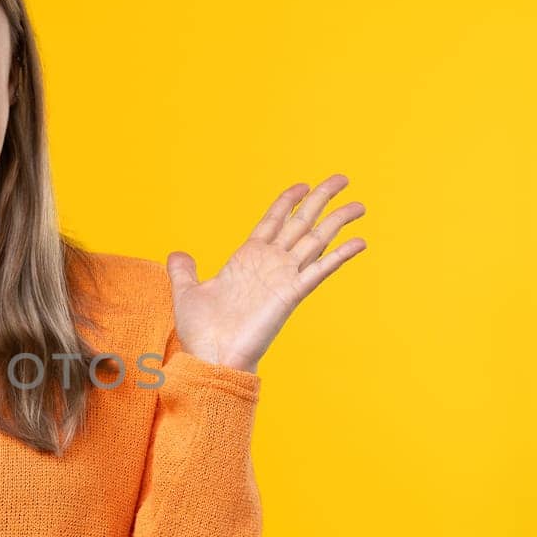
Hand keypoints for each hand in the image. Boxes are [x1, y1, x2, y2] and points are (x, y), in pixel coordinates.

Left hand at [168, 173, 366, 372]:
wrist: (210, 357)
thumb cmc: (201, 331)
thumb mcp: (186, 292)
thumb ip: (184, 270)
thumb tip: (177, 254)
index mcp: (247, 258)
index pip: (273, 221)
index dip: (289, 201)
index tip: (304, 185)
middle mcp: (269, 264)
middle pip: (301, 222)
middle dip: (321, 199)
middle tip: (342, 179)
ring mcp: (283, 277)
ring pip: (316, 240)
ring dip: (337, 221)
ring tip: (359, 204)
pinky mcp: (291, 294)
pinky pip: (320, 270)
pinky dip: (340, 256)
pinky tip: (359, 242)